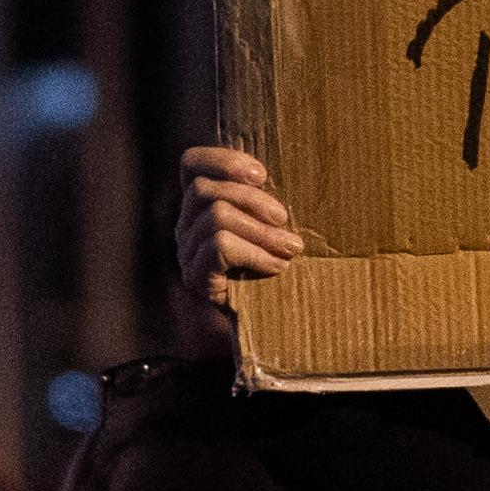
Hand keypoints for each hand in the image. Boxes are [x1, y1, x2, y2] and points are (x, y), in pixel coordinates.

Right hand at [172, 143, 309, 365]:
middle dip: (252, 199)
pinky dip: (255, 252)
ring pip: (214, 216)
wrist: (273, 331)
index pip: (191, 164)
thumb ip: (271, 200)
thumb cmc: (283, 270)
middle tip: (285, 220)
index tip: (263, 174)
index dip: (223, 159)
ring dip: (261, 230)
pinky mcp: (196, 280)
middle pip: (206, 190)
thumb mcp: (277, 226)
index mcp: (202, 206)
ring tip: (291, 249)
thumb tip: (303, 162)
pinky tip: (278, 267)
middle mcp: (186, 227)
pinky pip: (219, 247)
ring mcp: (187, 254)